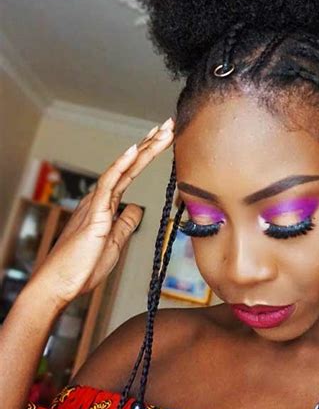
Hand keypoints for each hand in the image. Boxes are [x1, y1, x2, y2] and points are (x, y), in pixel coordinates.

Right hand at [31, 119, 174, 308]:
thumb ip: (125, 223)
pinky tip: (134, 150)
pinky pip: (108, 184)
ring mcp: (96, 204)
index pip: (130, 173)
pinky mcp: (94, 214)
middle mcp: (100, 199)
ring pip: (122, 169)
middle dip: (150, 144)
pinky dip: (121, 165)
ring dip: (143, 148)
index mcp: (106, 205)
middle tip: (169, 124)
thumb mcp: (115, 243)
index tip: (163, 138)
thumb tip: (136, 208)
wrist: (60, 285)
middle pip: (129, 165)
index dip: (147, 155)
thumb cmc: (83, 267)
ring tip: (162, 130)